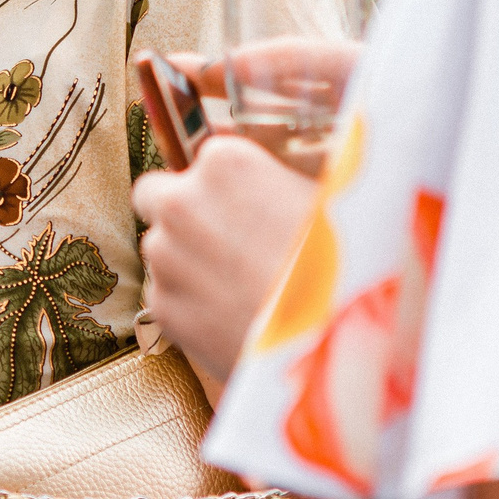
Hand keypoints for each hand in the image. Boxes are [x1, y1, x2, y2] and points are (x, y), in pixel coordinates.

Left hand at [135, 134, 319, 380]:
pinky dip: (190, 304)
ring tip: (240, 287)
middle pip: (156, 197)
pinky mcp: (162, 307)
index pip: (199, 158)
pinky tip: (232, 316)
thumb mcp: (325, 197)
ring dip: (187, 261)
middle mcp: (181, 203)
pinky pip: (167, 296)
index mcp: (224, 163)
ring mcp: (165, 258)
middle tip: (224, 242)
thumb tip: (273, 171)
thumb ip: (281, 177)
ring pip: (161, 250)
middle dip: (181, 213)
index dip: (221, 186)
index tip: (244, 207)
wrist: (335, 339)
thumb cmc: (342, 263)